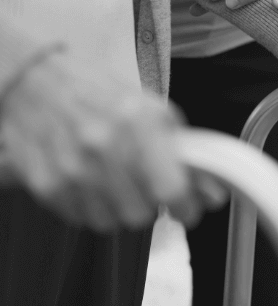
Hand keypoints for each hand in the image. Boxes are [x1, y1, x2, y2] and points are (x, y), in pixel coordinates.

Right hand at [0, 53, 226, 231]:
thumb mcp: (154, 113)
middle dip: (149, 205)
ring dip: (118, 209)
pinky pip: (81, 219)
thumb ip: (187, 155)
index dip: (186, 208)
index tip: (189, 211)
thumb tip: (213, 194)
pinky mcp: (46, 183)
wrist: (37, 83)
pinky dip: (90, 207)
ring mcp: (71, 167)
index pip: (171, 189)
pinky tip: (88, 181)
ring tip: (113, 181)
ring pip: (111, 223)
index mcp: (139, 122)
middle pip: (140, 214)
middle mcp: (104, 146)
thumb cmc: (103, 96)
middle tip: (143, 186)